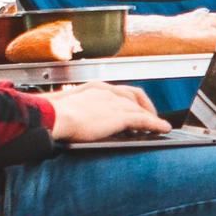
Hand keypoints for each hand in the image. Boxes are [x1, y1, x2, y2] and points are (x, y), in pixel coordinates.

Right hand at [43, 81, 166, 142]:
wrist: (53, 117)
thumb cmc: (52, 114)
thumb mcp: (66, 107)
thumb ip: (77, 110)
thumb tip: (76, 119)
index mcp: (94, 87)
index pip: (119, 90)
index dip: (131, 99)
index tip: (134, 107)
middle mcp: (107, 92)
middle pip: (134, 96)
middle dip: (145, 106)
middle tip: (152, 117)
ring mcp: (114, 103)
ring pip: (140, 109)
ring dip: (152, 116)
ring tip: (160, 125)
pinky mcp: (119, 117)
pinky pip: (144, 120)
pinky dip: (156, 124)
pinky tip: (163, 129)